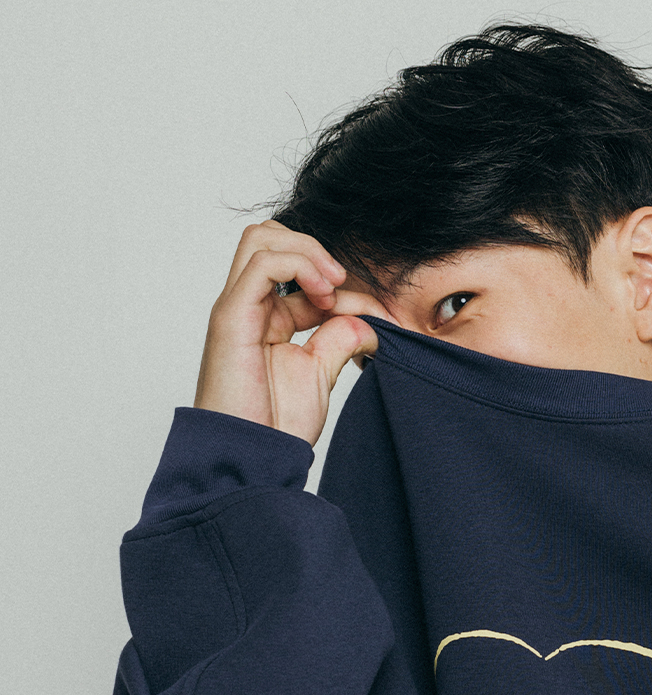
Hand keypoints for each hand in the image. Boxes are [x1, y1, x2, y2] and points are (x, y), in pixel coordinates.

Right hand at [193, 219, 386, 444]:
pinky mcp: (230, 316)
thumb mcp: (320, 372)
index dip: (343, 284)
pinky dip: (298, 264)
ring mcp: (236, 307)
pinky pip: (261, 263)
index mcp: (267, 318)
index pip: (301, 272)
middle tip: (345, 284)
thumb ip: (339, 338)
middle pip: (271, 238)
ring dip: (307, 250)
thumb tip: (367, 319)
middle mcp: (248, 306)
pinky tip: (323, 294)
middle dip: (315, 249)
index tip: (378, 313)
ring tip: (332, 285)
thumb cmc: (274, 425)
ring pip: (262, 238)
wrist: (251, 457)